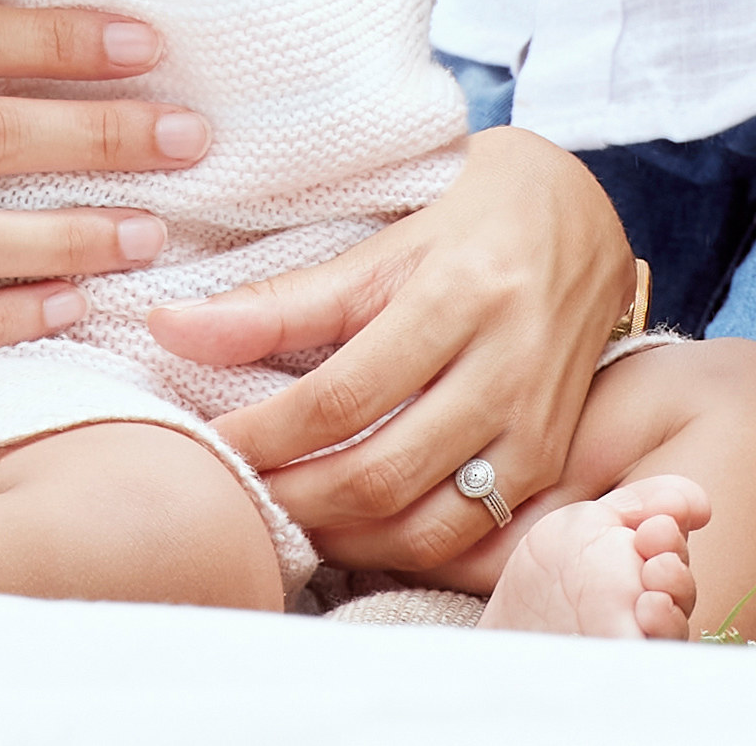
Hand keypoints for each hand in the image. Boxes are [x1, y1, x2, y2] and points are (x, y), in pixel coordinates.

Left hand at [162, 126, 634, 574]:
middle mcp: (508, 364)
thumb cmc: (471, 210)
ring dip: (343, 537)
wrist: (586, 213)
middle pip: (381, 472)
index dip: (264, 435)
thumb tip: (169, 331)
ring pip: (427, 523)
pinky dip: (402, 545)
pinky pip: (471, 537)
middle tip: (235, 491)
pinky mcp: (554, 458)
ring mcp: (539, 421)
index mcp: (460, 293)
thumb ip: (284, 299)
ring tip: (286, 512)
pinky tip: (355, 527)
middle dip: (293, 496)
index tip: (207, 443)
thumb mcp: (383, 237)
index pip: (342, 396)